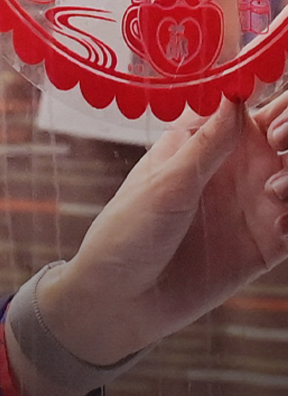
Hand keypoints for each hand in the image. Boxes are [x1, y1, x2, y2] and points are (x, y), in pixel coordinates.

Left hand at [20, 99, 287, 395]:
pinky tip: (280, 229)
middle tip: (278, 142)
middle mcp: (237, 165)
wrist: (123, 300)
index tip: (267, 120)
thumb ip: (207, 143)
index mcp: (207, 140)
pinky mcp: (266, 244)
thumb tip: (236, 95)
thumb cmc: (129, 230)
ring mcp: (254, 203)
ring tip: (274, 192)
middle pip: (286, 133)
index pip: (249, 102)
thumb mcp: (167, 182)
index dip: (270, 97)